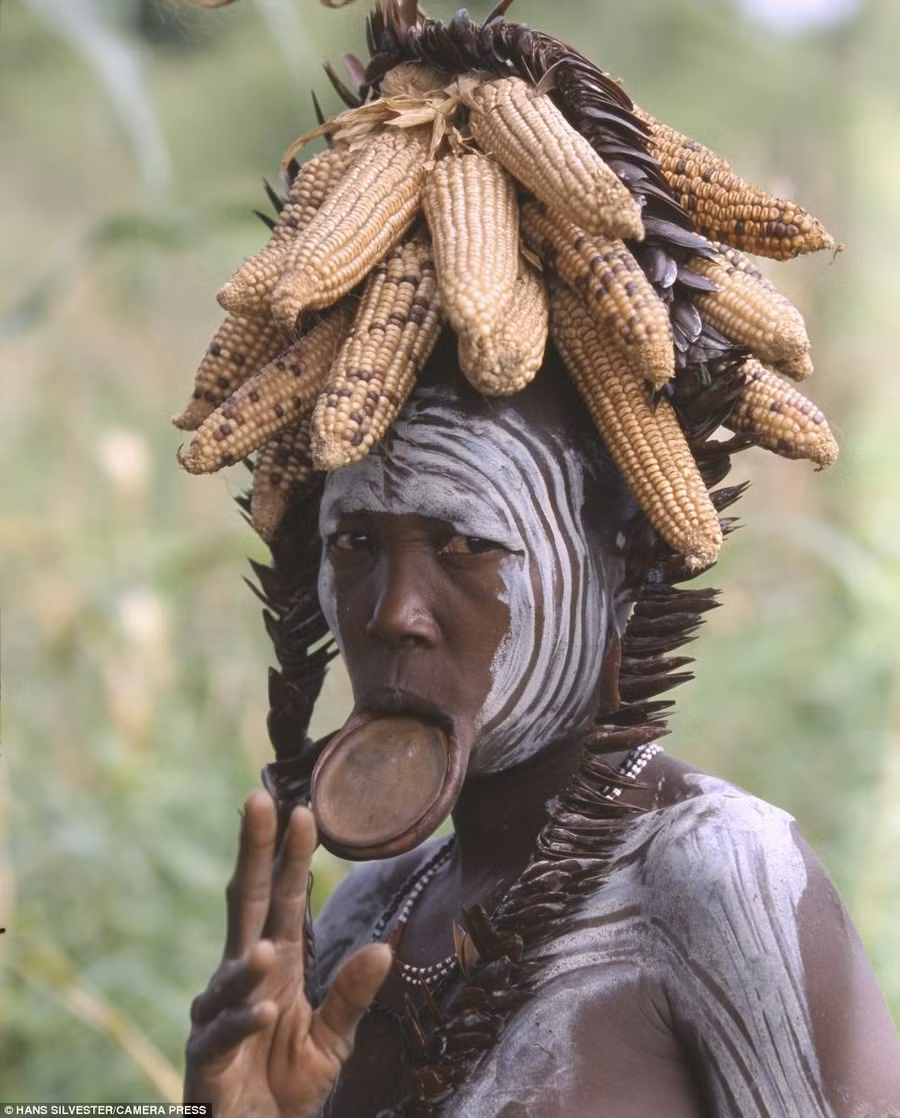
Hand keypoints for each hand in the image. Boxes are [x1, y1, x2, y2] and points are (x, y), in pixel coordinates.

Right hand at [184, 791, 391, 1117]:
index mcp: (279, 963)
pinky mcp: (207, 1058)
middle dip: (253, 854)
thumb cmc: (287, 1086)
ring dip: (248, 963)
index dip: (291, 856)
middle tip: (259, 803)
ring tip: (267, 950)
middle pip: (248, 903)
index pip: (284, 897)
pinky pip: (223, 1033)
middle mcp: (245, 976)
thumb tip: (384, 950)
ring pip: (232, 973)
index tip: (304, 812)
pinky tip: (260, 1013)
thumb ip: (352, 996)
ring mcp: (220, 1013)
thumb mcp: (333, 1039)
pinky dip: (241, 1021)